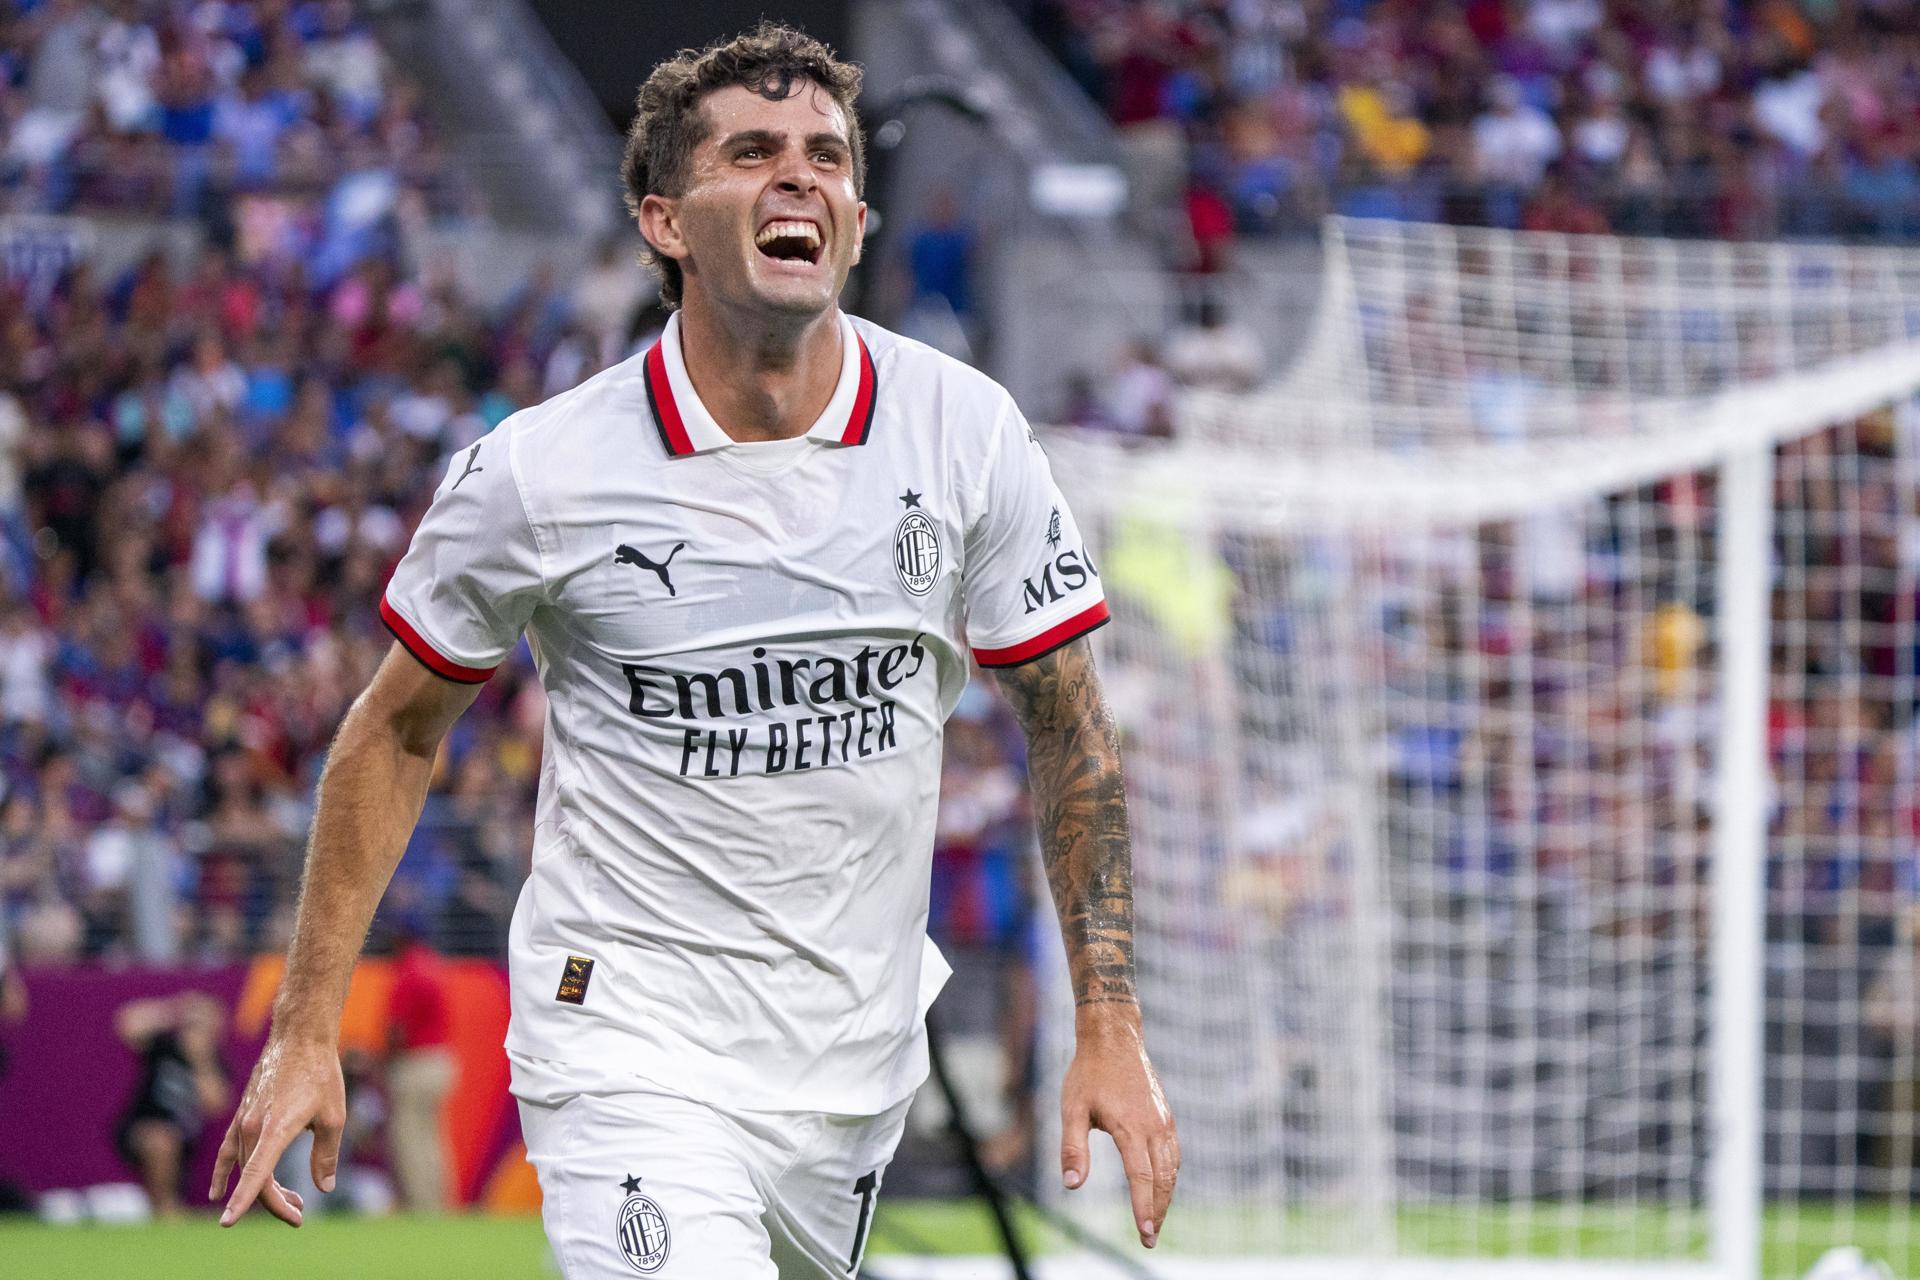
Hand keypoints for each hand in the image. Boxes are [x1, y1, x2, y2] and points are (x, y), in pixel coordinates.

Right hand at [209, 1035, 345, 1226]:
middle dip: (278, 1202)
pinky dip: (224, 1172)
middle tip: (300, 1213)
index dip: (244, 1202)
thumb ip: (326, 1155)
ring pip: (248, 1167)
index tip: (228, 1223)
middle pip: (257, 1178)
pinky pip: (228, 1150)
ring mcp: (243, 1121)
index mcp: (276, 1129)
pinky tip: (217, 1192)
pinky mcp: (242, 1115)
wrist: (300, 1038)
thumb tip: (324, 1187)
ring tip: (295, 1200)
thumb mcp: (334, 1117)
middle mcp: (252, 1127)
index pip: (255, 1175)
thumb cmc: (321, 1075)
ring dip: (266, 1189)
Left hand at [1059, 1010, 1178, 1247]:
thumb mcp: (1071, 1108)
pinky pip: (1173, 1153)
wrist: (1115, 1038)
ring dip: (1166, 1196)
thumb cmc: (1089, 1072)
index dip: (1143, 1207)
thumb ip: (1073, 1147)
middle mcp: (1154, 1126)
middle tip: (1150, 1239)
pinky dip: (1170, 1176)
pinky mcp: (1165, 1116)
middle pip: (1162, 1178)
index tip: (1145, 1232)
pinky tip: (1162, 1186)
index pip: (1141, 1176)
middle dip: (1158, 1211)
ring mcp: (1163, 1120)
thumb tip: (1072, 1185)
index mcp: (1131, 1126)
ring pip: (1172, 1168)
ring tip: (1156, 1220)